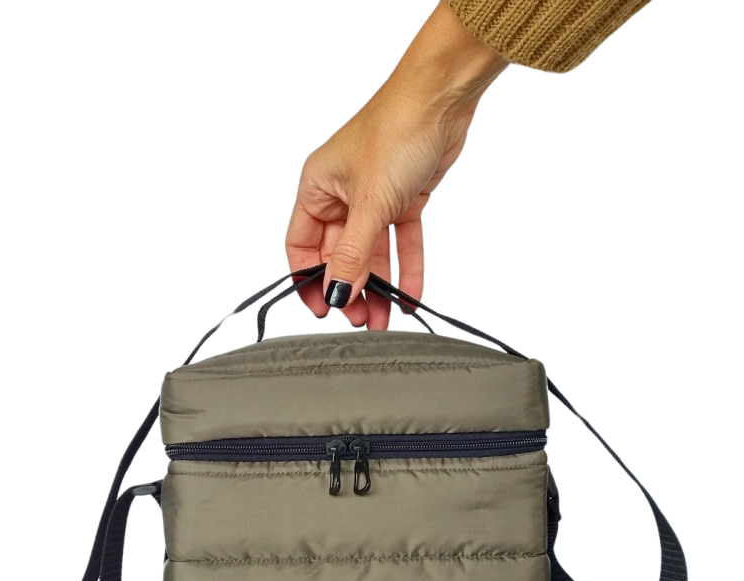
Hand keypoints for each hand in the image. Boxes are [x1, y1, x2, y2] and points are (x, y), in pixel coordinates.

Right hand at [284, 2, 509, 329]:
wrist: (442, 98)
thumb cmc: (396, 129)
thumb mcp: (370, 203)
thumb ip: (352, 255)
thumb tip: (336, 291)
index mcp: (318, 188)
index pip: (302, 245)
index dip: (309, 278)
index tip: (322, 306)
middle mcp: (343, 194)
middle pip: (339, 254)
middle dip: (349, 288)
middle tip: (358, 317)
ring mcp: (374, 198)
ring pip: (371, 253)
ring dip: (377, 286)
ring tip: (382, 316)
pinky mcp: (403, 199)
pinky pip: (400, 243)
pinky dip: (405, 268)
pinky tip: (409, 294)